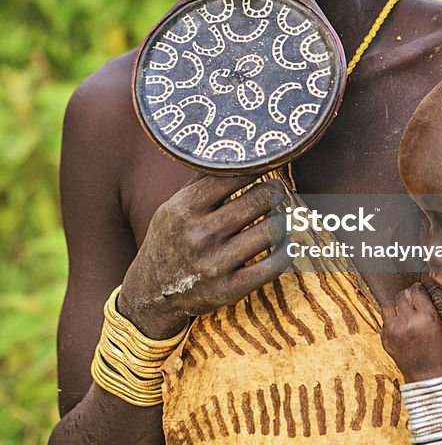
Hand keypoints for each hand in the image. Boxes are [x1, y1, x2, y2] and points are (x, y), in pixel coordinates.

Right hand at [118, 174, 289, 337]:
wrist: (152, 291)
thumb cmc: (170, 238)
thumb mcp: (173, 206)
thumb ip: (203, 181)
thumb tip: (238, 152)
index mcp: (184, 209)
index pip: (233, 176)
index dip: (256, 167)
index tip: (266, 163)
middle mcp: (199, 235)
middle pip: (259, 200)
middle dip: (275, 192)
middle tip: (277, 190)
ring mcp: (214, 264)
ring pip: (271, 230)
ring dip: (282, 219)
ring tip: (280, 215)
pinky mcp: (229, 290)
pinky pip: (274, 265)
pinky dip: (287, 251)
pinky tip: (286, 243)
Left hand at [380, 282, 441, 382]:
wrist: (429, 378)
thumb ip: (435, 308)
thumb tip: (426, 292)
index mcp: (426, 317)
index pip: (416, 290)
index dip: (418, 290)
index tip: (419, 292)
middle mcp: (408, 322)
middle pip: (401, 295)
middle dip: (407, 297)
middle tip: (412, 303)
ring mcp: (394, 331)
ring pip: (389, 305)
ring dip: (396, 307)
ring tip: (404, 314)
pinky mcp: (385, 339)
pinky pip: (385, 321)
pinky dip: (392, 321)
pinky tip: (401, 327)